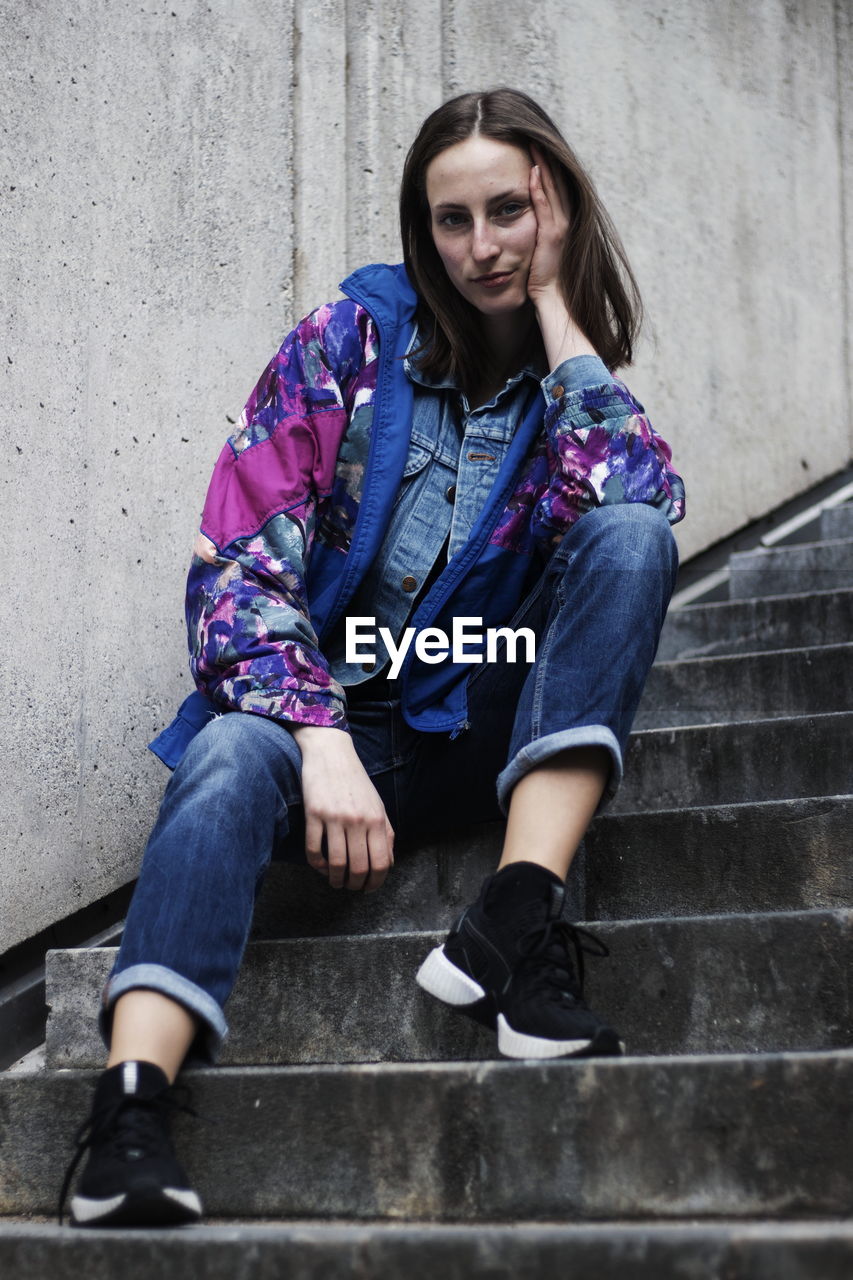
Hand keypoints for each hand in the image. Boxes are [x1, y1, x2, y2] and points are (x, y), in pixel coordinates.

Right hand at [291, 725, 394, 891]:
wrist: (331, 752)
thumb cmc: (355, 781)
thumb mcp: (378, 804)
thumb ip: (386, 833)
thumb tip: (389, 863)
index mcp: (377, 819)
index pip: (381, 862)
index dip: (376, 882)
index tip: (368, 888)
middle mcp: (358, 820)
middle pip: (359, 867)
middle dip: (354, 885)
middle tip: (350, 887)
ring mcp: (334, 817)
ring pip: (336, 863)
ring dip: (335, 879)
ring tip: (334, 881)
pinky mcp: (313, 814)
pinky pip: (313, 850)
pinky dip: (316, 865)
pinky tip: (320, 866)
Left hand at [526, 143, 570, 303]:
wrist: (554, 300)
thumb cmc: (544, 280)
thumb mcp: (538, 252)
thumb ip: (534, 235)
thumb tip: (521, 225)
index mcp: (560, 223)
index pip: (554, 188)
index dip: (547, 167)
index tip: (535, 147)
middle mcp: (564, 221)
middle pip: (555, 182)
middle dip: (546, 158)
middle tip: (534, 135)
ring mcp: (560, 227)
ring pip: (552, 189)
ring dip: (543, 165)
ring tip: (533, 143)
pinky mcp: (552, 236)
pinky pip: (545, 207)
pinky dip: (539, 188)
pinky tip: (533, 171)